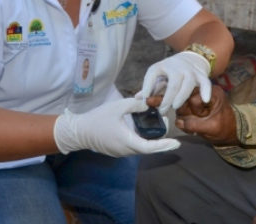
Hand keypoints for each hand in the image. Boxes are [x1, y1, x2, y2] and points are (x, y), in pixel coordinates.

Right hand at [53, 97, 179, 156]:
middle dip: (161, 142)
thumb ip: (135, 105)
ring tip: (161, 127)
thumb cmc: (97, 119)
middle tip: (171, 132)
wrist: (78, 131)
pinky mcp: (117, 150)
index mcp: (126, 141)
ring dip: (152, 141)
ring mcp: (121, 152)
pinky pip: (134, 147)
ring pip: (141, 148)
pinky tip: (147, 130)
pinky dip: (143, 140)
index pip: (150, 147)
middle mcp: (125, 150)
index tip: (177, 143)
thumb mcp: (117, 107)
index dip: (164, 146)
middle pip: (148, 149)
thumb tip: (149, 103)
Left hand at [136, 51, 210, 113]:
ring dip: (181, 97)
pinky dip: (206, 91)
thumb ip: (149, 86)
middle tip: (162, 111)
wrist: (191, 58)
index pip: (153, 75)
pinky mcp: (202, 75)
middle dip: (167, 99)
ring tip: (175, 107)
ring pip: (188, 84)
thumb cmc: (171, 71)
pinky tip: (205, 100)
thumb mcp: (158, 74)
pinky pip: (205, 83)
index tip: (145, 100)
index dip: (147, 87)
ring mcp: (191, 70)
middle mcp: (177, 67)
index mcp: (162, 65)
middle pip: (173, 84)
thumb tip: (137, 99)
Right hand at [175, 85, 237, 144]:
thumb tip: (179, 122)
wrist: (229, 132)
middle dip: (187, 114)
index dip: (195, 111)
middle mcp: (203, 92)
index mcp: (212, 93)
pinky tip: (192, 127)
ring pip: (180, 106)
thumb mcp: (211, 128)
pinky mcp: (192, 106)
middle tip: (196, 123)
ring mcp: (196, 98)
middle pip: (183, 100)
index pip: (193, 99)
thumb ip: (194, 125)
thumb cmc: (224, 128)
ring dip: (185, 119)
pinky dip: (185, 121)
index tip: (204, 117)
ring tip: (194, 127)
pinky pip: (181, 111)